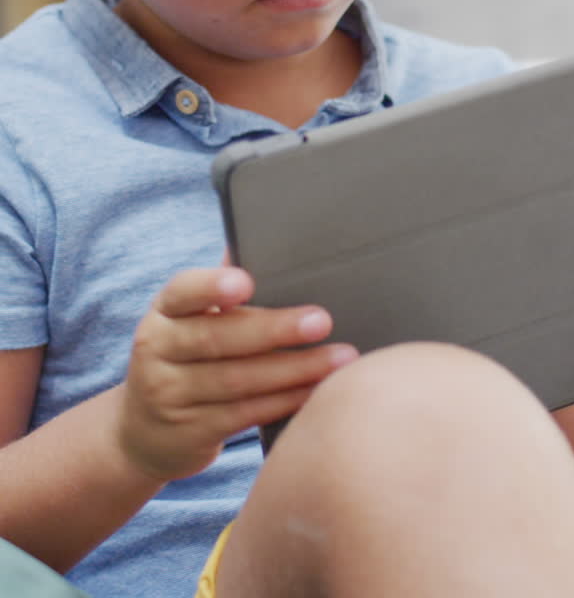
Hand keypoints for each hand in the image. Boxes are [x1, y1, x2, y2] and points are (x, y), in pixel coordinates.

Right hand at [116, 267, 357, 481]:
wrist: (141, 432)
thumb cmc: (184, 356)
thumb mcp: (187, 319)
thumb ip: (219, 285)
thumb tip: (256, 234)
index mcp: (163, 312)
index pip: (183, 292)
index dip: (212, 286)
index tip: (247, 282)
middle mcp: (159, 351)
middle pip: (218, 338)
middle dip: (275, 330)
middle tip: (322, 320)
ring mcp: (170, 396)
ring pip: (239, 381)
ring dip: (295, 369)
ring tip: (339, 358)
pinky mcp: (191, 432)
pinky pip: (246, 415)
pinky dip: (285, 401)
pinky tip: (316, 390)